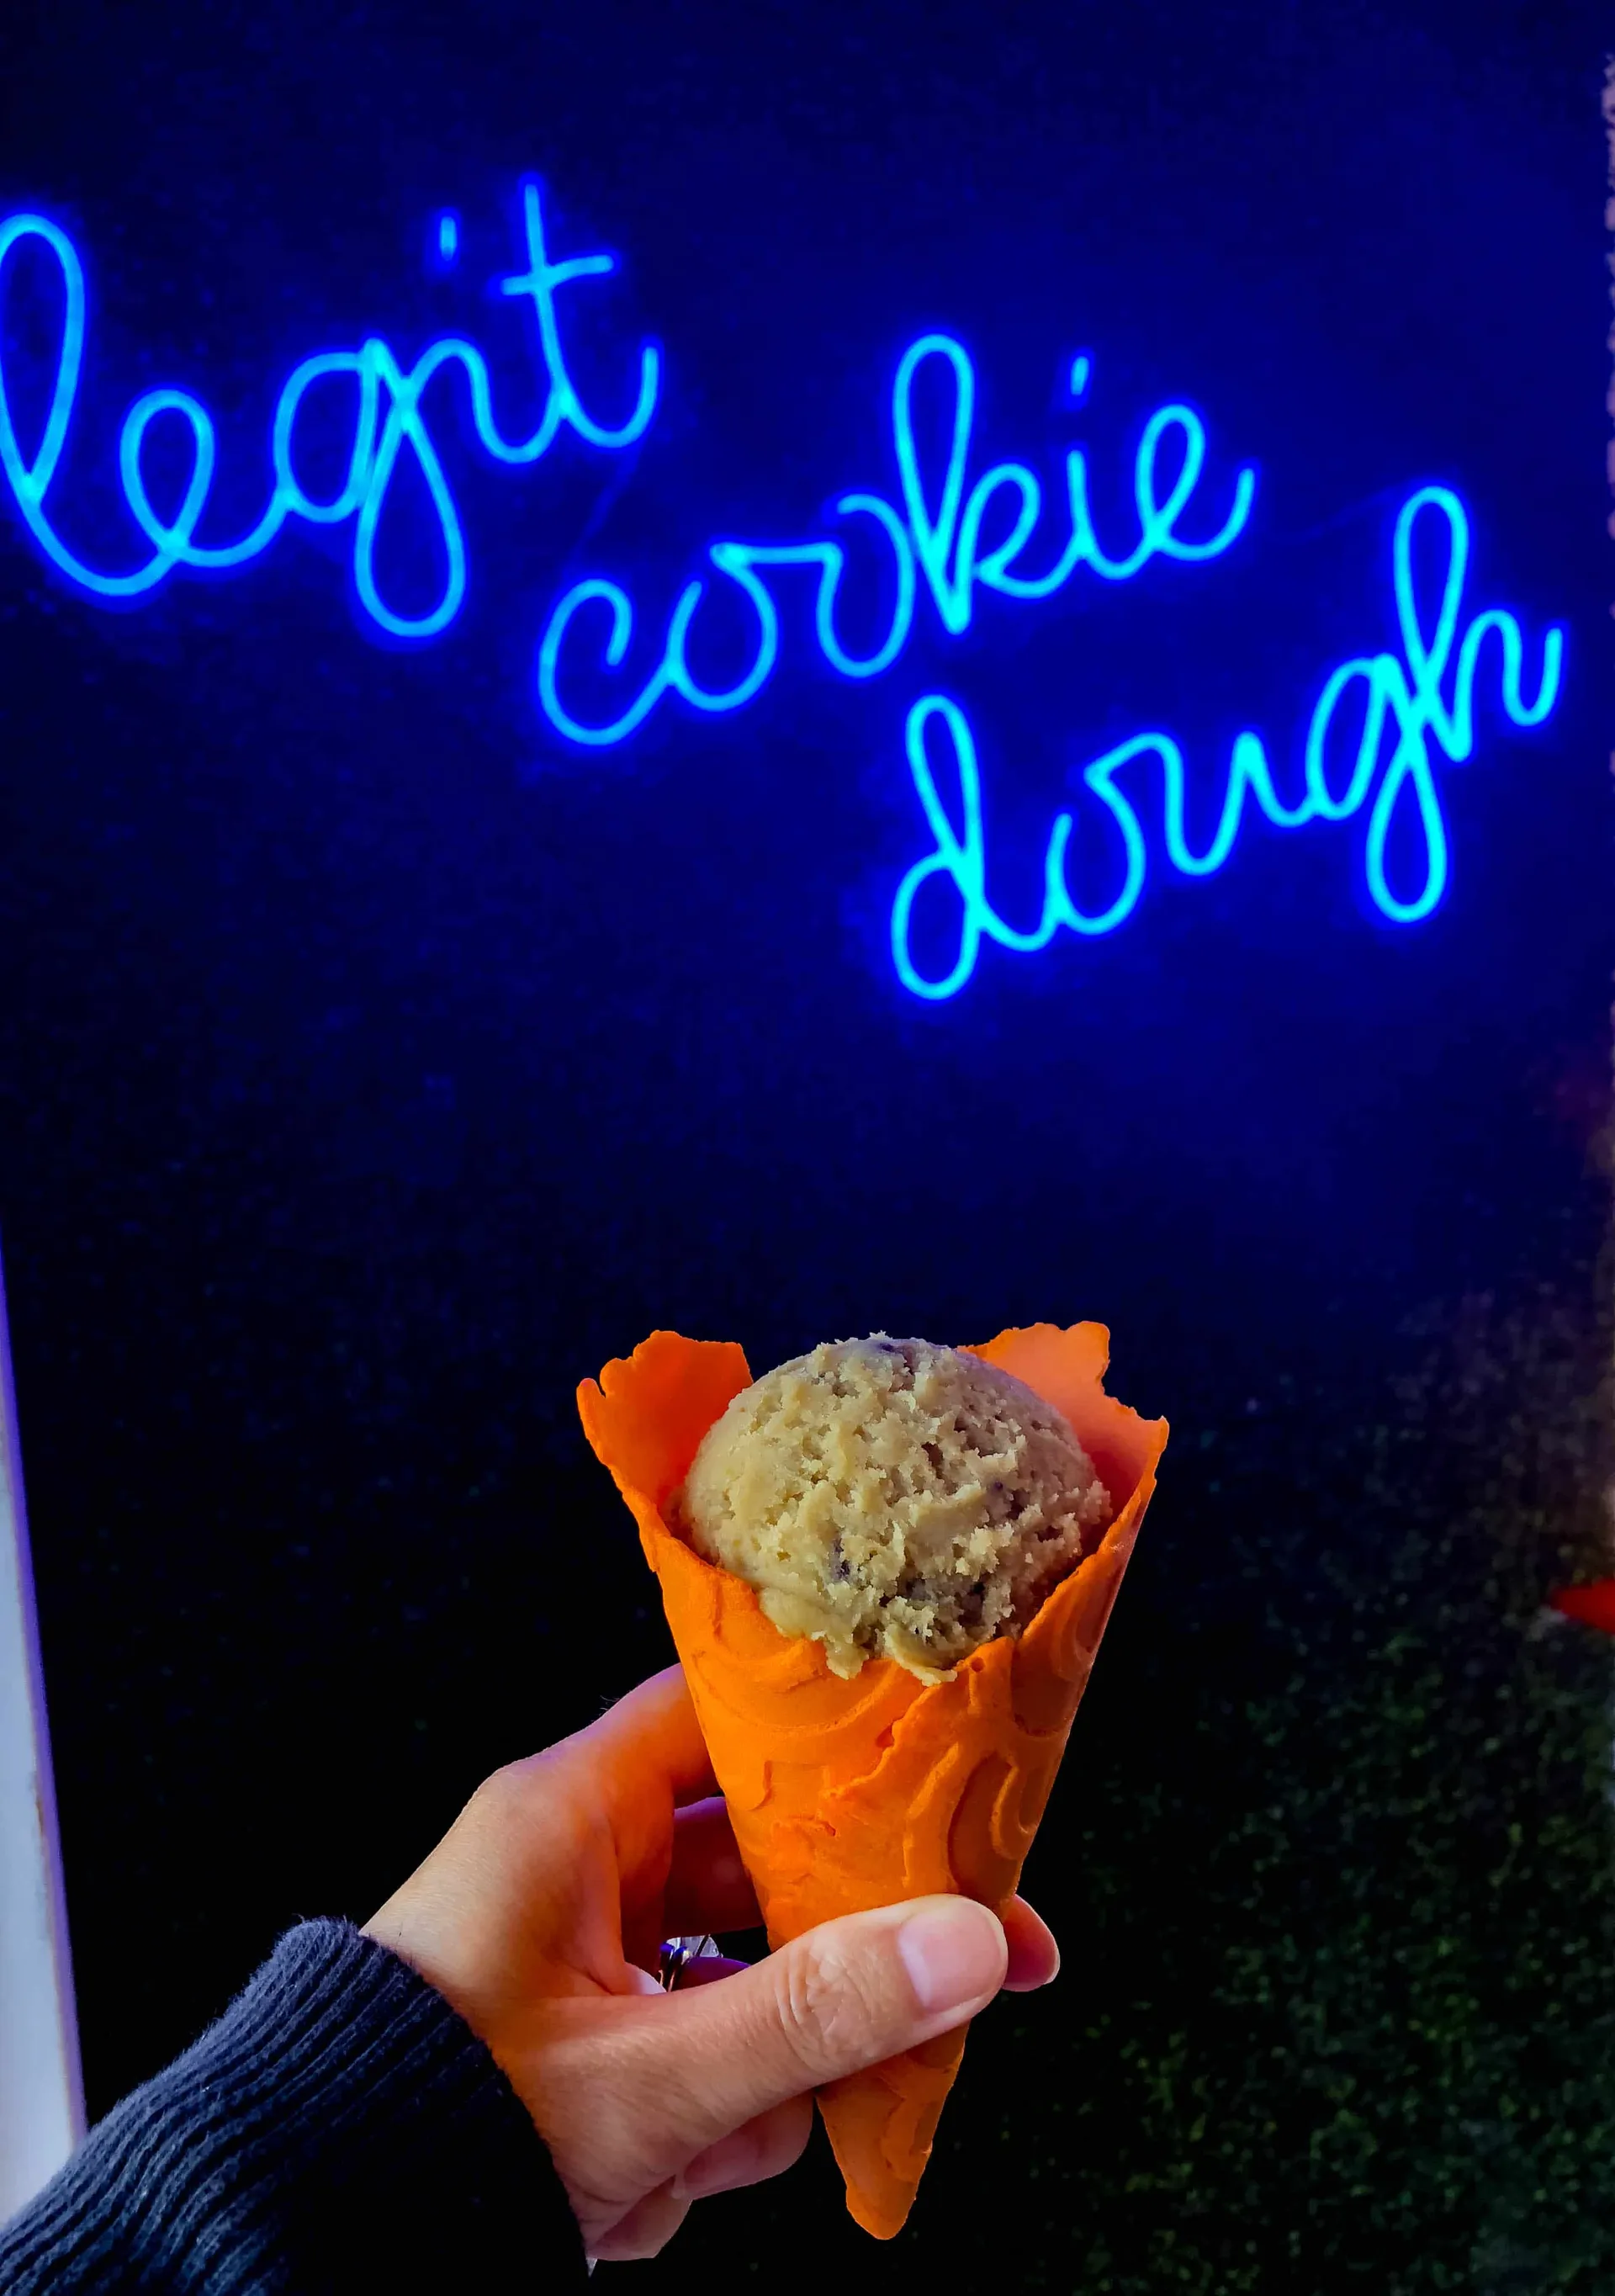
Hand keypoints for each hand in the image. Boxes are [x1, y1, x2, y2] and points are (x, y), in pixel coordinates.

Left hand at [363, 1664, 1058, 2261]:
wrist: (305, 2240)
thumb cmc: (434, 2125)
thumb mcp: (649, 2076)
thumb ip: (818, 2012)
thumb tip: (970, 1944)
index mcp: (574, 1816)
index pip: (724, 1712)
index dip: (831, 1728)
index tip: (938, 1762)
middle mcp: (583, 1872)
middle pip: (763, 1862)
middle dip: (846, 1945)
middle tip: (969, 1964)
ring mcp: (589, 1966)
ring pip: (744, 1979)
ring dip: (762, 2072)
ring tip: (711, 2145)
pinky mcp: (589, 2051)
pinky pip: (698, 2056)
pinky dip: (706, 2126)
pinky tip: (656, 2187)